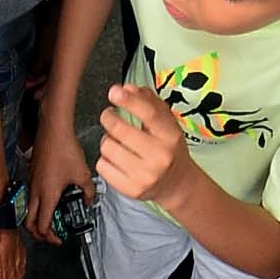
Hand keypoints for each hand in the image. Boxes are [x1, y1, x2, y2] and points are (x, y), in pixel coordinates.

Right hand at [26, 129, 94, 244]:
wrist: (53, 130)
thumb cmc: (65, 149)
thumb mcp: (83, 174)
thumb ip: (88, 192)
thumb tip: (89, 201)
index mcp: (47, 195)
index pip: (43, 226)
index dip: (50, 237)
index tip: (59, 239)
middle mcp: (35, 192)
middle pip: (29, 223)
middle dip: (39, 234)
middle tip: (50, 236)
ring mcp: (31, 184)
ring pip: (28, 210)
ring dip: (36, 220)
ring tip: (50, 221)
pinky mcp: (31, 176)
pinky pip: (30, 198)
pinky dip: (36, 207)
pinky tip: (49, 201)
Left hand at [95, 84, 193, 208]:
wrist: (177, 184)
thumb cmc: (169, 149)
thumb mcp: (167, 123)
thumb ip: (149, 102)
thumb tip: (127, 88)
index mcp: (171, 136)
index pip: (149, 114)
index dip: (129, 101)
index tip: (114, 92)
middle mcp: (160, 157)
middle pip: (120, 130)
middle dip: (108, 117)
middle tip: (109, 116)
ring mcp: (145, 175)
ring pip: (107, 147)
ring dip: (107, 140)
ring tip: (117, 142)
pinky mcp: (130, 189)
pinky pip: (102, 166)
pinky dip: (105, 160)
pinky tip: (116, 160)